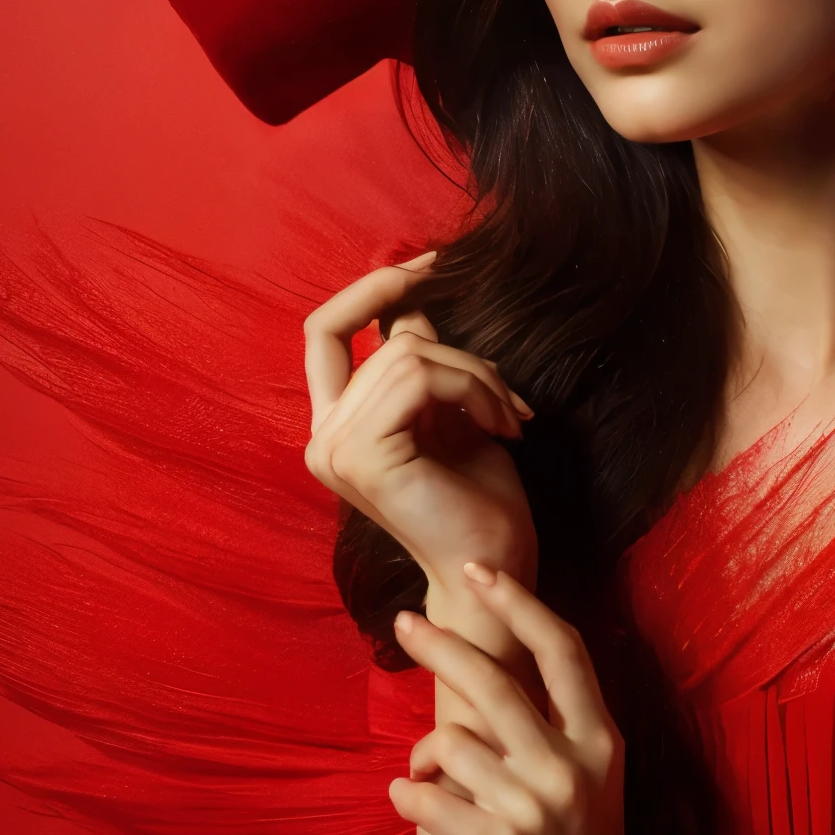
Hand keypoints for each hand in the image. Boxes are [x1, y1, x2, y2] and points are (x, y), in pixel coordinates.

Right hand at [303, 254, 538, 602]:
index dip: (373, 288)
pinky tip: (503, 427)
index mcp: (336, 428)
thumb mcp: (451, 416)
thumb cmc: (480, 504)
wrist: (495, 570)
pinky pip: (420, 377)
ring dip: (478, 376)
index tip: (432, 265)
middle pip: (385, 339)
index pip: (325, 331)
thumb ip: (422, 367)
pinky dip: (474, 389)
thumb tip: (414, 306)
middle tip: (510, 400)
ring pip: (409, 353)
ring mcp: (335, 447)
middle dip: (462, 355)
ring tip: (511, 418)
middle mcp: (322, 438)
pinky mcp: (362, 453)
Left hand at [388, 565, 650, 834]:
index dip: (519, 603)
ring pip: (450, 743)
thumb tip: (480, 673)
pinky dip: (406, 796)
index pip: (561, 649)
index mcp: (602, 738)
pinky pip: (427, 800)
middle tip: (403, 624)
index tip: (477, 571)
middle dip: (441, 645)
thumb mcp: (591, 779)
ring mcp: (537, 806)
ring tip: (423, 778)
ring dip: (421, 757)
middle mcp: (573, 763)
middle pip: (494, 680)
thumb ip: (552, 727)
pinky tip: (410, 801)